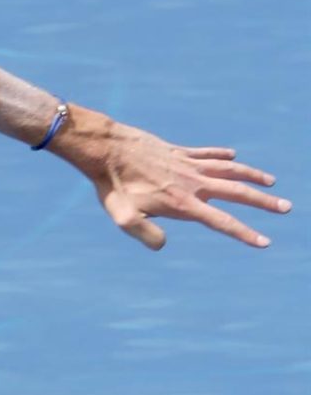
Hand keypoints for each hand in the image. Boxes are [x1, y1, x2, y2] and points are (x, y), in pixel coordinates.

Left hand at [57, 109, 289, 250]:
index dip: (244, 233)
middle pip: (237, 193)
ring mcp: (187, 164)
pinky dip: (221, 155)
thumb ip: (144, 234)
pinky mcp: (178, 151)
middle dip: (263, 203)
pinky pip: (206, 153)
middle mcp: (192, 182)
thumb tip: (163, 245)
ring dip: (252, 176)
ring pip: (229, 169)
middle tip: (287, 208)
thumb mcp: (122, 218)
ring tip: (271, 182)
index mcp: (183, 203)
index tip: (264, 242)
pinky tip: (231, 155)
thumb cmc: (112, 186)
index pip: (221, 222)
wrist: (107, 149)